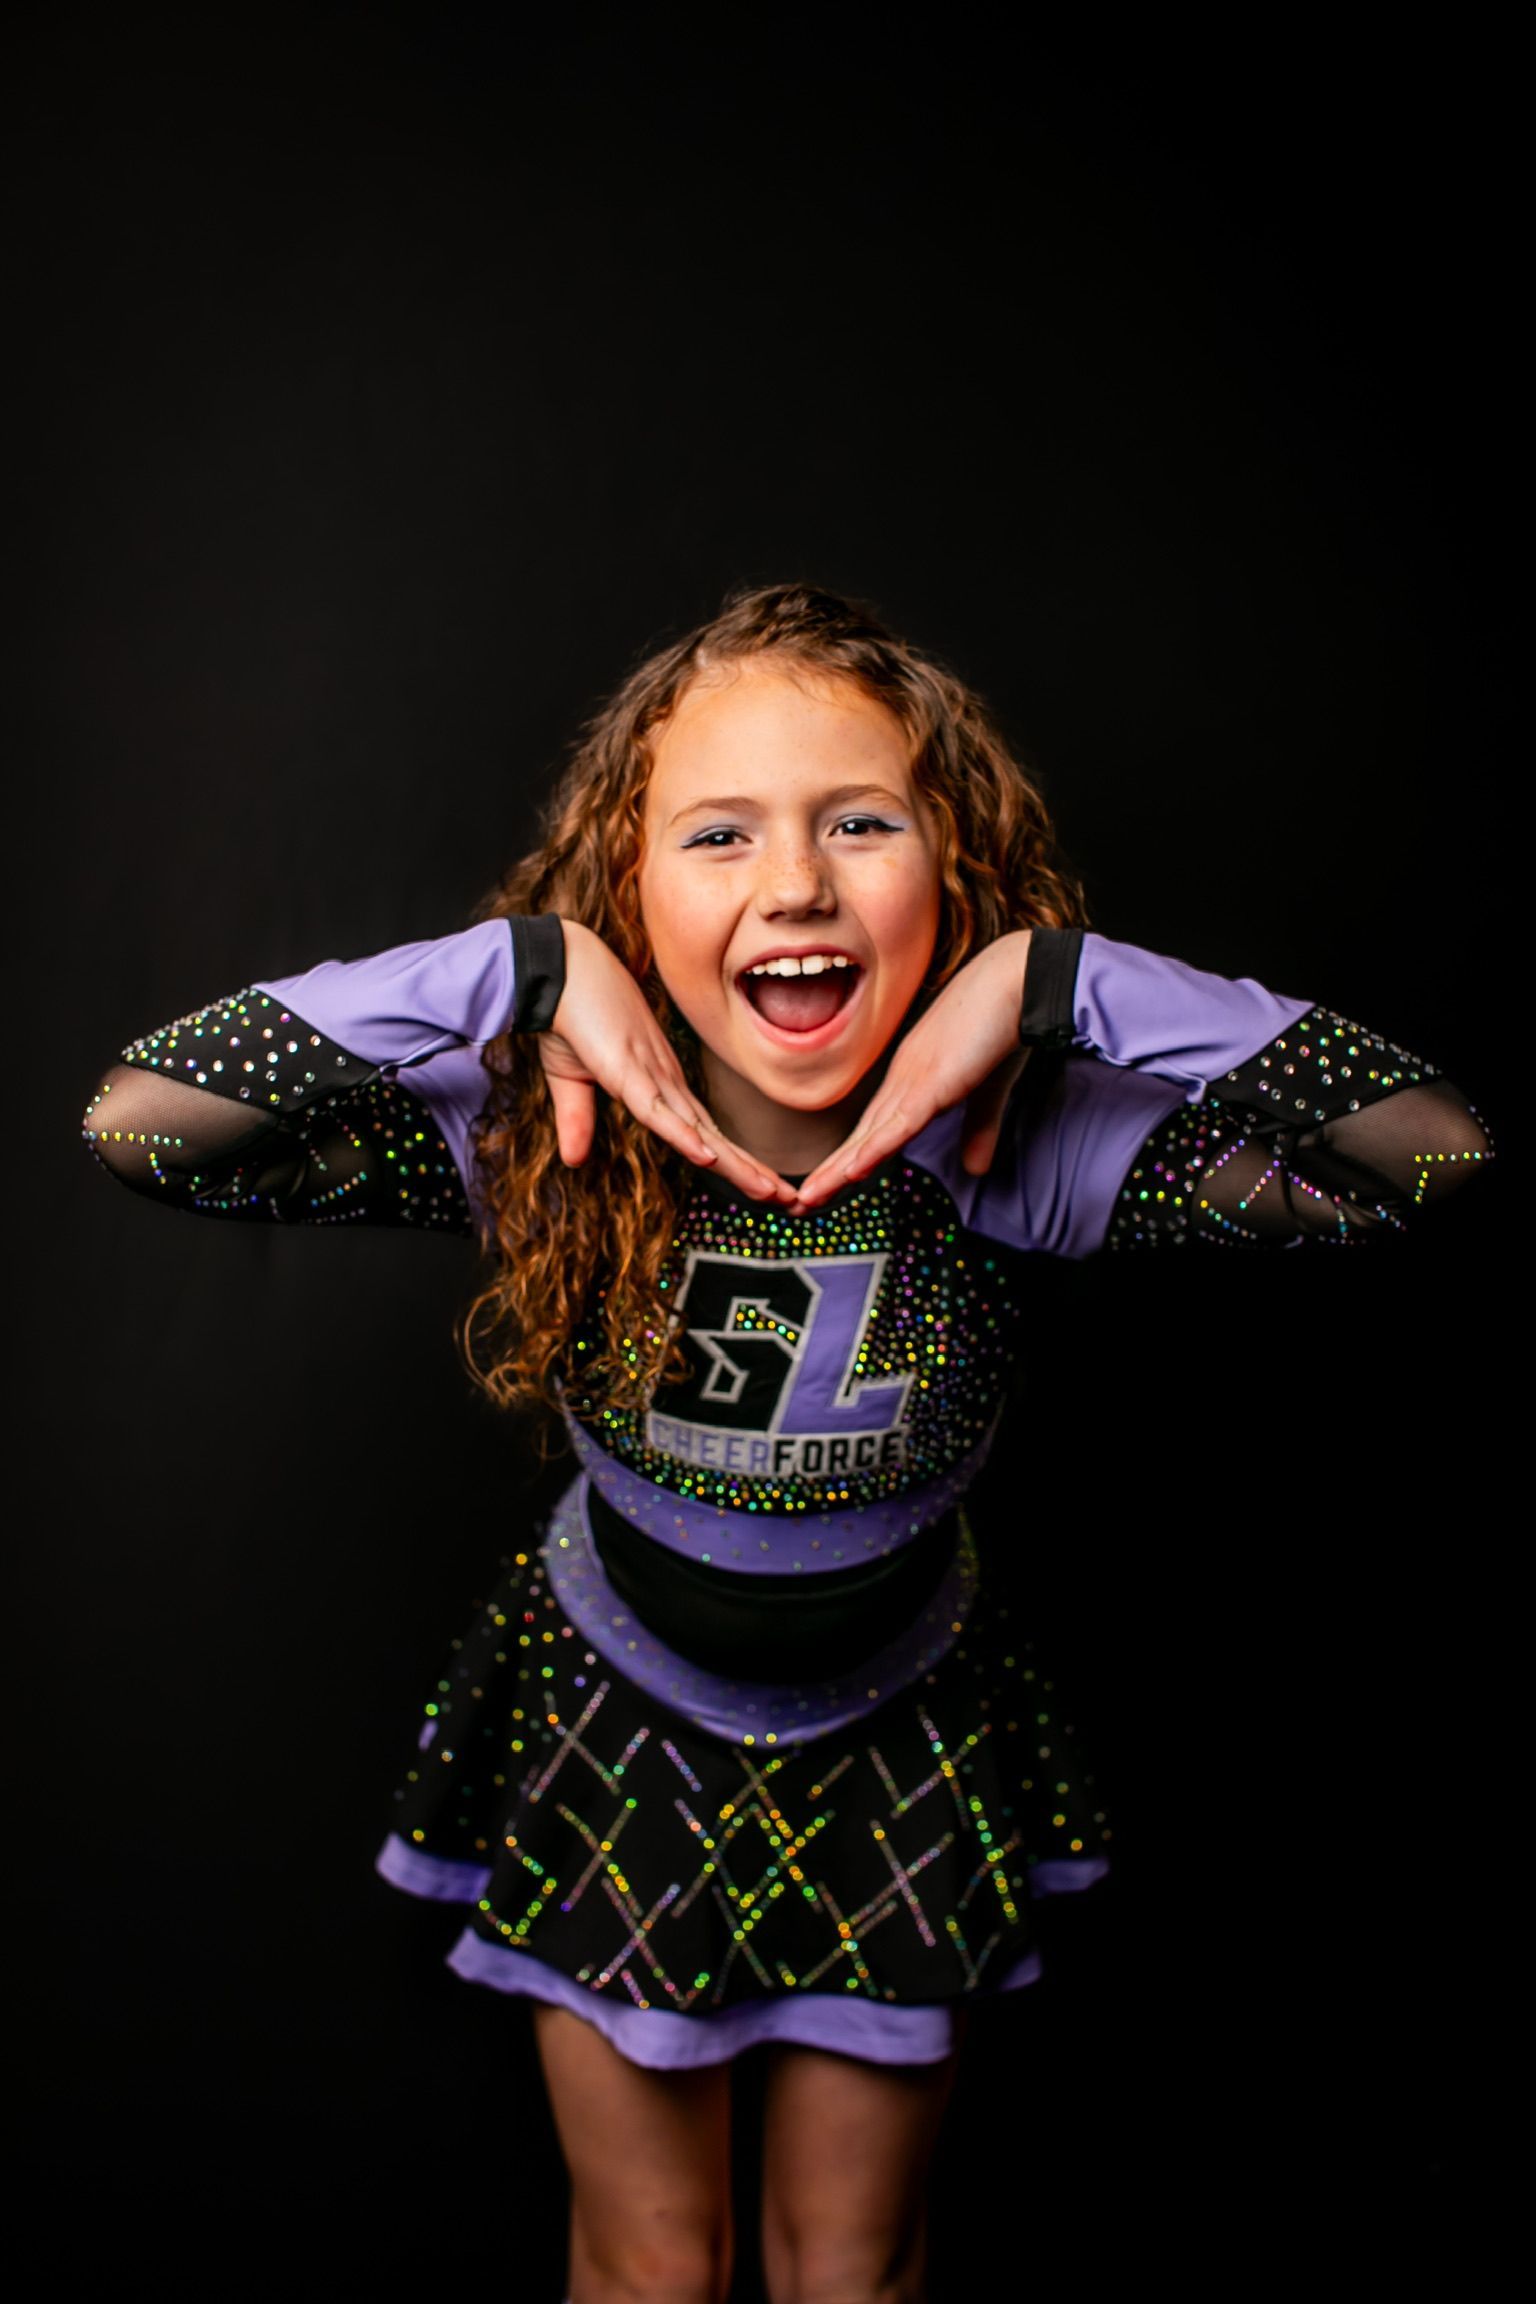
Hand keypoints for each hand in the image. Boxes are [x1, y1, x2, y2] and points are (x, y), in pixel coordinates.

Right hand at [538, 921, 793, 1203]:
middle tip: (790, 1200)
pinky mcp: (626, 1071)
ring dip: (736, 1165)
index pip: (704, 1135)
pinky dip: (684, 1135)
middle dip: (752, 1172)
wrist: (556, 972)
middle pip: (715, 1139)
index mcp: (657, 1086)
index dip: (734, 1164)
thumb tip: (573, 1160)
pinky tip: (707, 1157)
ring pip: (699, 1133)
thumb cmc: (568, 1016)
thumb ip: (576, 1118)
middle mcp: (665, 1084)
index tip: (765, 1187)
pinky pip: (658, 1112)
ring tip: (771, 1192)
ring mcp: (650, 1077)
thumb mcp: (570, 1079)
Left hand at [790, 931, 1034, 1209]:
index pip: (874, 1129)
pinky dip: (873, 1150)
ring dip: (837, 1171)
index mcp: (912, 1079)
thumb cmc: (1004, 1027)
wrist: (1018, 982)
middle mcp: (903, 1080)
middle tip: (800, 1205)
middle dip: (830, 1174)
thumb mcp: (988, 1091)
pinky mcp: (932, 1083)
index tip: (829, 1186)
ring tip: (808, 1201)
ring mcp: (913, 1080)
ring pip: (868, 1136)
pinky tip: (850, 1174)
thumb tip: (974, 1170)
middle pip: (861, 1137)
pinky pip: (898, 1124)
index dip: (851, 1160)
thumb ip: (979, 1130)